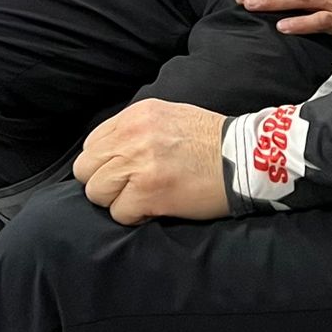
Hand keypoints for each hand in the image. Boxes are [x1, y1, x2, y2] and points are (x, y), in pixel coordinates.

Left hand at [73, 101, 228, 224]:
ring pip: (97, 192)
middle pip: (86, 169)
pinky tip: (156, 208)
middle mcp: (132, 135)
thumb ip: (135, 130)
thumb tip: (109, 154)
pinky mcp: (148, 192)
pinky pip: (119, 213)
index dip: (105, 164)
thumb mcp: (167, 117)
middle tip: (129, 189)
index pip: (92, 145)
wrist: (244, 158)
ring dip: (118, 200)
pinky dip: (135, 216)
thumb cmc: (210, 141)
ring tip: (143, 197)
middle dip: (104, 183)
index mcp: (135, 115)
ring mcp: (139, 164)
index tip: (123, 172)